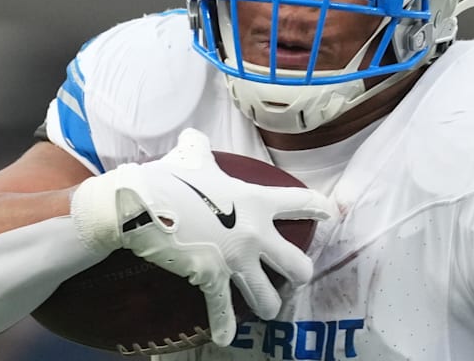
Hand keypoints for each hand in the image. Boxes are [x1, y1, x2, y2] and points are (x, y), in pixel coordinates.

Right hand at [70, 128, 334, 345]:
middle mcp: (255, 233)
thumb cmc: (169, 178)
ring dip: (269, 304)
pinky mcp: (212, 279)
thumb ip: (199, 148)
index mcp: (256, 201)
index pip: (302, 202)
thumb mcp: (190, 157)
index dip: (320, 209)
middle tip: (292, 274)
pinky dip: (224, 326)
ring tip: (266, 305)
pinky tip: (225, 337)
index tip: (331, 214)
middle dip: (300, 274)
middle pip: (299, 266)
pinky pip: (224, 311)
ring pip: (270, 297)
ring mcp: (236, 260)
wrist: (142, 205)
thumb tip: (192, 136)